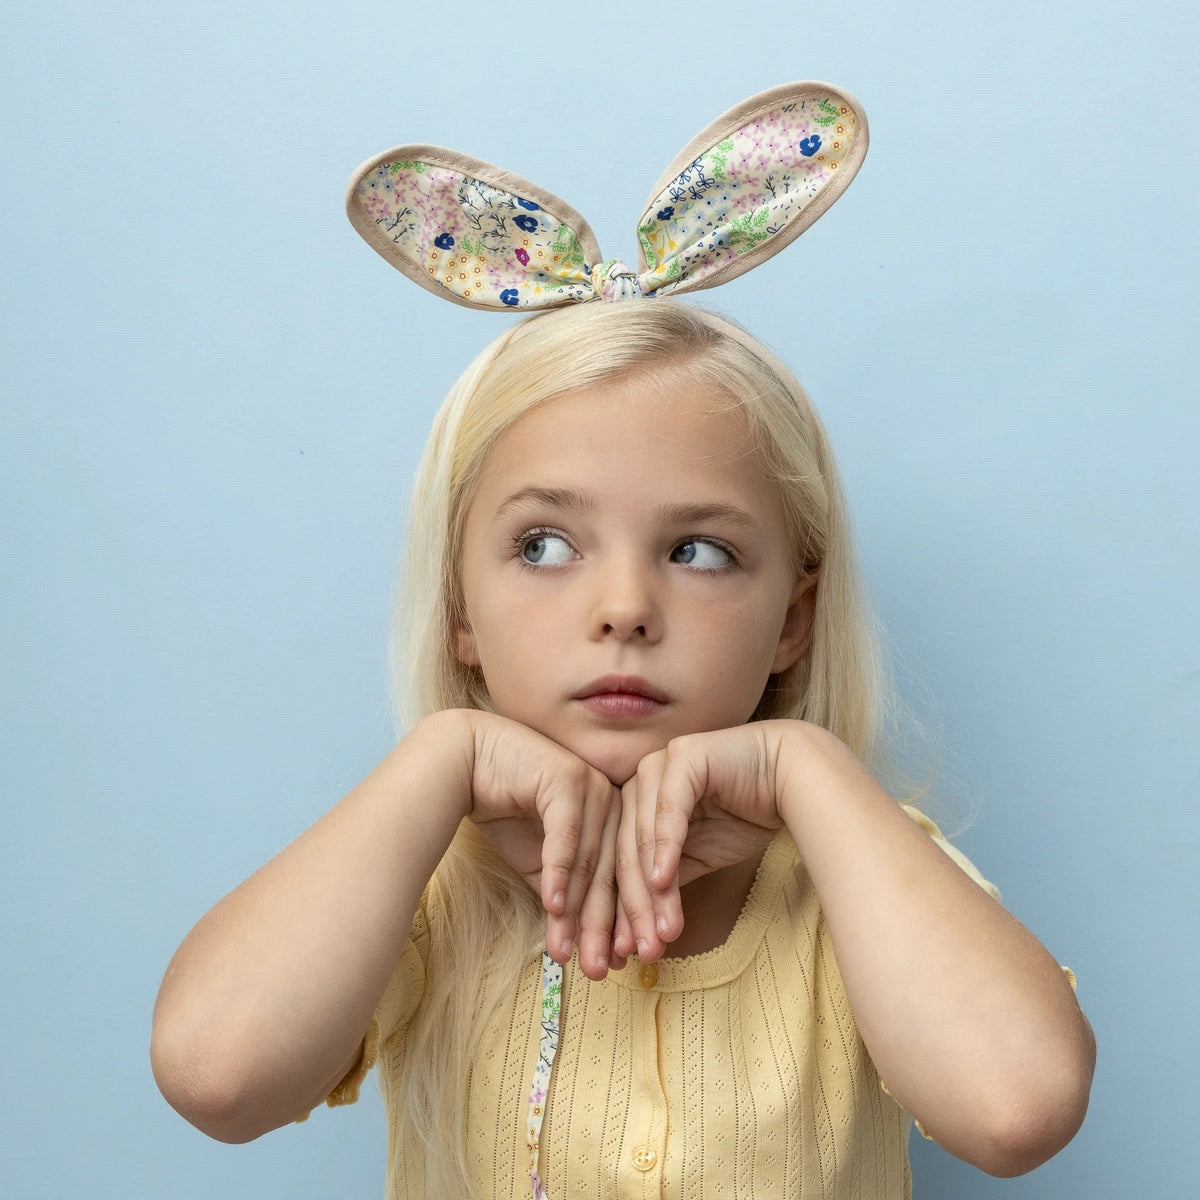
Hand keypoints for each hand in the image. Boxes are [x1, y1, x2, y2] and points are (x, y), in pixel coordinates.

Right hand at [461, 711, 621, 976]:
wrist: (465, 763)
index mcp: (614, 816)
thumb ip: (565, 893)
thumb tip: (585, 944)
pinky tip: (553, 908)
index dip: (621, 924)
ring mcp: (592, 785)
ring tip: (575, 953)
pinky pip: (567, 834)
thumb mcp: (539, 861)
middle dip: (607, 927)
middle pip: (612, 872)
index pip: (620, 877)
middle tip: (604, 971)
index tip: (621, 966)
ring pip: (591, 859)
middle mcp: (610, 799)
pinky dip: (559, 873)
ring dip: (582, 911)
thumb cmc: (504, 809)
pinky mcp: (567, 776)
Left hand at [613, 723, 787, 960]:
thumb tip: (633, 935)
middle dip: (634, 910)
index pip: (620, 864)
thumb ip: (664, 883)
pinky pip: (669, 810)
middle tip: (641, 953)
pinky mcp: (680, 756)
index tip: (623, 956)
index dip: (621, 913)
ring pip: (643, 838)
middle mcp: (638, 783)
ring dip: (650, 891)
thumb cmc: (744, 815)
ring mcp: (656, 765)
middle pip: (625, 854)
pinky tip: (662, 881)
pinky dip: (665, 848)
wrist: (789, 777)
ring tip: (660, 933)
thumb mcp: (696, 858)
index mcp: (635, 805)